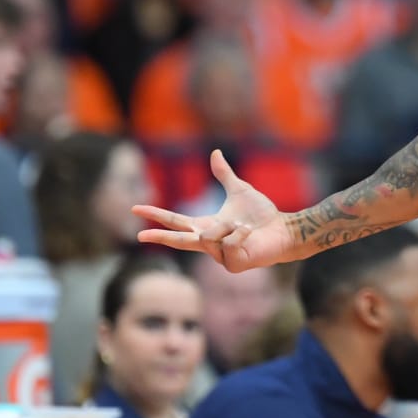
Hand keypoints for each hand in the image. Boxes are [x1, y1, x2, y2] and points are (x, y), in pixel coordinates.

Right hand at [133, 149, 296, 271]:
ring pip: (212, 236)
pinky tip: (250, 235)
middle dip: (160, 236)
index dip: (156, 215)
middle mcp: (209, 243)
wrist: (283, 230)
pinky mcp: (232, 264)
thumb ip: (224, 175)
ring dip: (231, 225)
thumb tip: (215, 153)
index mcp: (206, 227)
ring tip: (245, 226)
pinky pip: (228, 243)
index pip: (175, 222)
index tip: (135, 209)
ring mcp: (219, 257)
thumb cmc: (262, 215)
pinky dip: (241, 233)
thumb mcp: (239, 190)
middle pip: (178, 240)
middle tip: (140, 235)